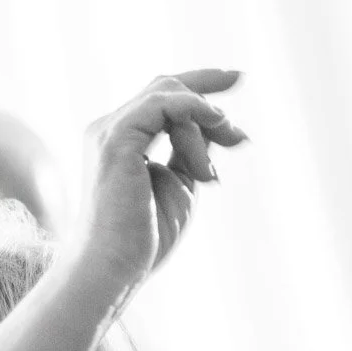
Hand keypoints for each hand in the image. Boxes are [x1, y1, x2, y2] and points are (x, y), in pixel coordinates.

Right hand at [74, 69, 246, 288]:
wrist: (115, 267)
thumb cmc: (144, 239)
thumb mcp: (180, 185)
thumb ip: (191, 152)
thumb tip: (217, 127)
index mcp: (122, 140)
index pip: (161, 99)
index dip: (199, 89)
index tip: (235, 85)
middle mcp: (110, 128)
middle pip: (164, 86)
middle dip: (208, 85)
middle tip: (242, 82)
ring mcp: (110, 131)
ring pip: (168, 96)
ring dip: (206, 119)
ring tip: (227, 147)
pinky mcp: (116, 139)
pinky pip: (160, 104)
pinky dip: (192, 109)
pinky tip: (217, 122)